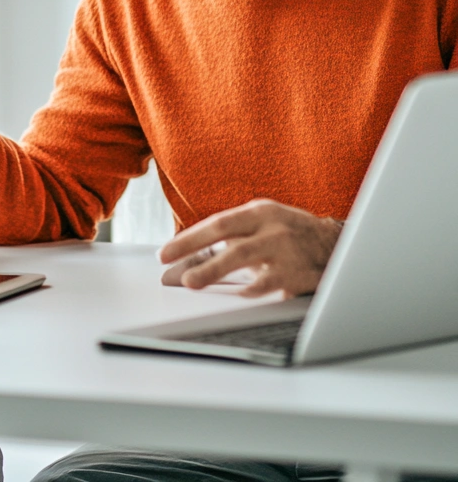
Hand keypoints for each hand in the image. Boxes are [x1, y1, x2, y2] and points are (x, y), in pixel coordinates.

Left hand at [158, 199, 343, 297]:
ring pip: (243, 258)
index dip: (189, 237)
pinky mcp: (299, 273)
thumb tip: (193, 256)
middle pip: (226, 237)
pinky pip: (268, 283)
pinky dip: (250, 289)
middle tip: (170, 264)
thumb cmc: (292, 234)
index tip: (166, 252)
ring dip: (214, 270)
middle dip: (194, 250)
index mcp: (260, 212)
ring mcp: (286, 250)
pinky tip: (234, 294)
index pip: (218, 223)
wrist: (341, 246)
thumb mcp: (265, 223)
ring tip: (192, 282)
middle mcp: (271, 227)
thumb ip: (235, 235)